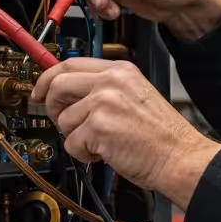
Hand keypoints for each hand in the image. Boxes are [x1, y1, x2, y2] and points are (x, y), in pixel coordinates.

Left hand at [32, 58, 220, 206]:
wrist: (181, 157)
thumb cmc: (162, 135)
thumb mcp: (135, 95)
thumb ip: (104, 88)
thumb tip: (67, 93)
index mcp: (121, 70)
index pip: (70, 63)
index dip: (48, 78)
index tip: (39, 90)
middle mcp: (111, 82)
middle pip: (57, 85)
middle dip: (52, 107)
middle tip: (64, 122)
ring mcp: (104, 103)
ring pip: (62, 119)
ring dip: (76, 137)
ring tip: (101, 142)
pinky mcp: (99, 128)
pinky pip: (71, 144)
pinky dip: (84, 155)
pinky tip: (105, 153)